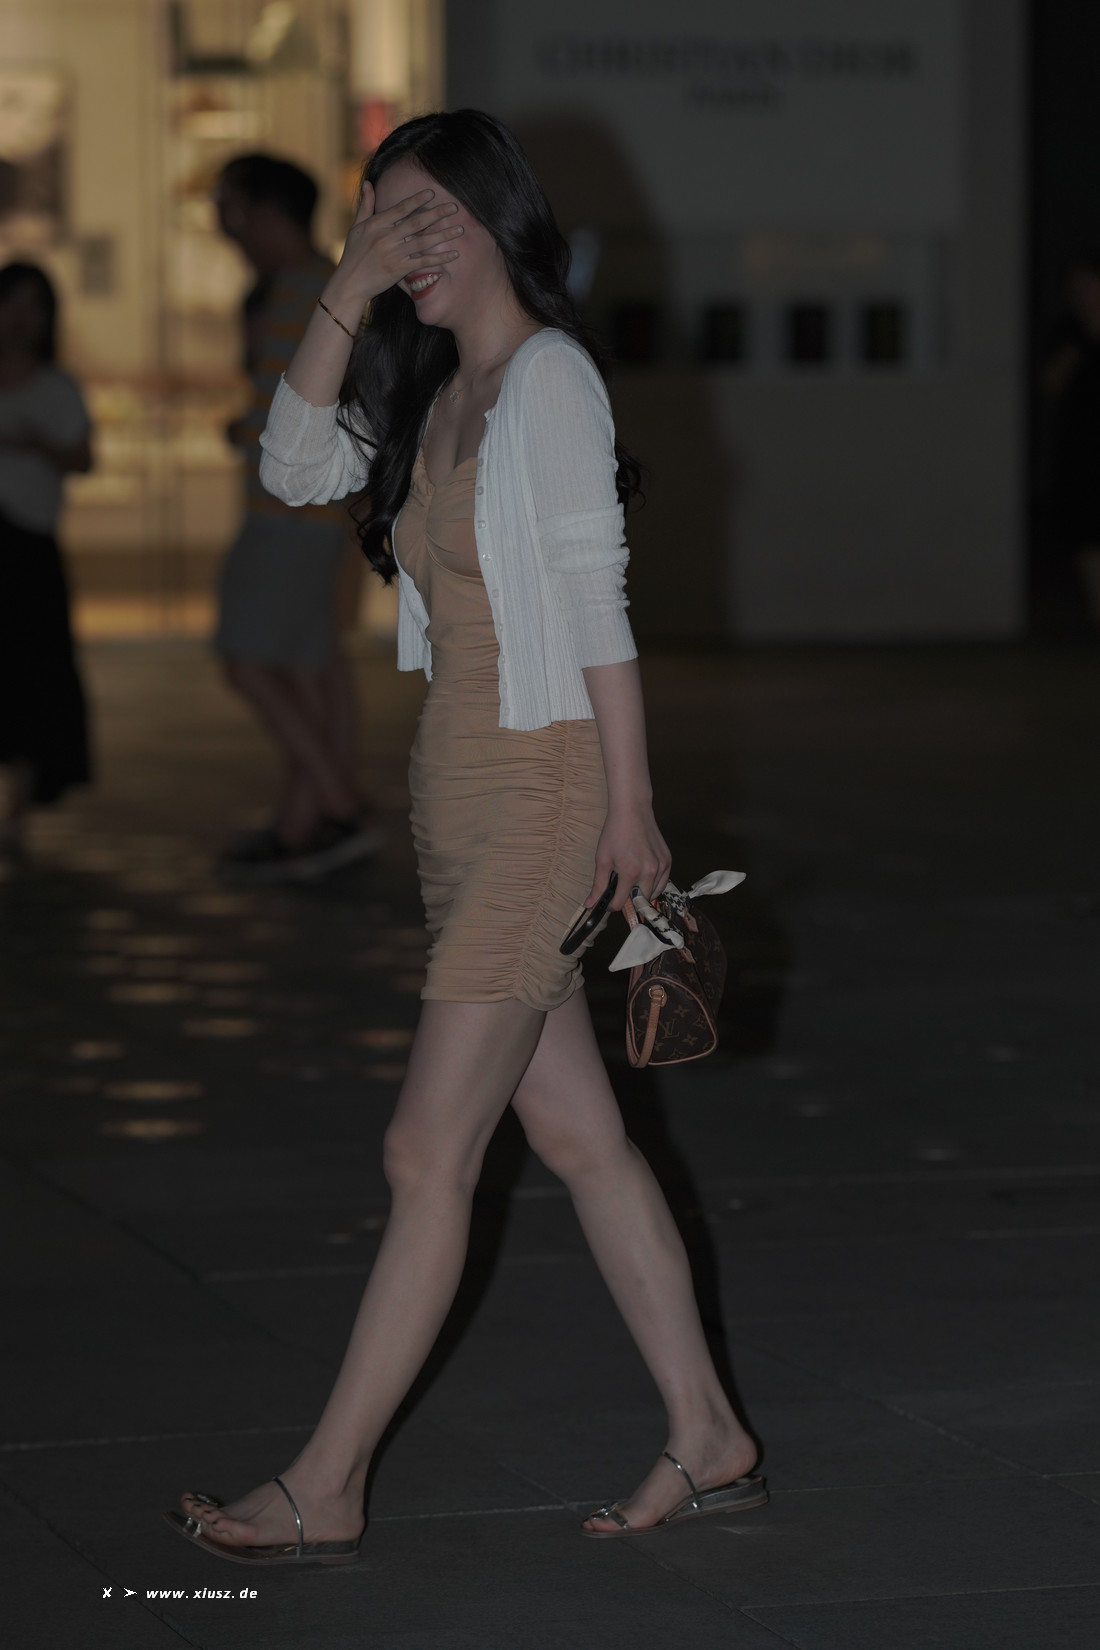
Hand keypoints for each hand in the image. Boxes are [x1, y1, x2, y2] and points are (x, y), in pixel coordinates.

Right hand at [328, 182, 462, 310]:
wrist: (349, 284)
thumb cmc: (353, 255)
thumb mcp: (356, 228)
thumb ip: (366, 206)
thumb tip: (368, 183)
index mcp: (375, 225)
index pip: (400, 209)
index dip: (416, 200)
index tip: (432, 193)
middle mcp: (385, 238)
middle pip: (415, 223)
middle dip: (436, 214)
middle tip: (454, 207)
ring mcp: (393, 254)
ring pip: (422, 242)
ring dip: (443, 235)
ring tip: (459, 229)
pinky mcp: (398, 270)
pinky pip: (423, 263)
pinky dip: (439, 258)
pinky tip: (454, 254)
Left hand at [585, 802, 671, 912]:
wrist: (633, 810)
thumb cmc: (615, 832)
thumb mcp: (602, 859)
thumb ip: (598, 885)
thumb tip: (590, 905)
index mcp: (630, 872)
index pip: (621, 903)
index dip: (612, 905)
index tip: (608, 899)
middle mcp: (649, 872)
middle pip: (639, 902)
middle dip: (628, 901)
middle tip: (619, 890)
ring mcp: (661, 867)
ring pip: (652, 895)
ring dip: (641, 895)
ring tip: (631, 883)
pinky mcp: (668, 861)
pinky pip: (662, 883)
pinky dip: (653, 886)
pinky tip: (643, 879)